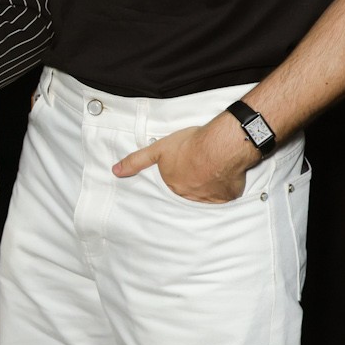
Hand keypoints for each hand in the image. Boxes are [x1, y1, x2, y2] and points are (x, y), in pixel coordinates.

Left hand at [113, 113, 254, 204]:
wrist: (220, 146)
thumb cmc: (190, 145)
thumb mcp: (157, 149)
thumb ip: (136, 161)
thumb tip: (116, 171)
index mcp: (173, 186)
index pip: (172, 188)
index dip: (178, 178)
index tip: (184, 171)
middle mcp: (190, 197)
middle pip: (189, 193)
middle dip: (192, 183)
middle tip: (199, 170)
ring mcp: (210, 199)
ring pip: (207, 195)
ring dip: (208, 186)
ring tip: (212, 171)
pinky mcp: (228, 196)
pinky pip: (226, 195)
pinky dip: (225, 187)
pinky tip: (226, 175)